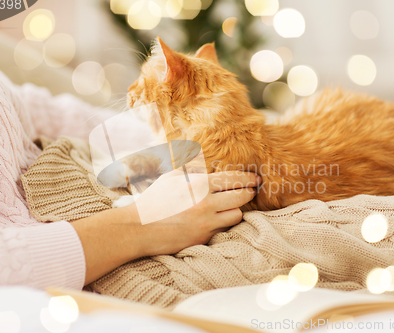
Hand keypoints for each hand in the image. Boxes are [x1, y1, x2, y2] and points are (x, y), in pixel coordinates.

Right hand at [132, 170, 260, 255]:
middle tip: (253, 190)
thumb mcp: (169, 178)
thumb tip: (200, 155)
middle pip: (241, 196)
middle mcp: (205, 204)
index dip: (248, 178)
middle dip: (250, 192)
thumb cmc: (153, 201)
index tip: (255, 178)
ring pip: (237, 215)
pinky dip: (224, 223)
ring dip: (237, 210)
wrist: (138, 229)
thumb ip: (189, 167)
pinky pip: (224, 229)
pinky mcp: (203, 238)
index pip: (232, 178)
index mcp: (197, 185)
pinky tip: (220, 219)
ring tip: (233, 206)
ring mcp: (205, 223)